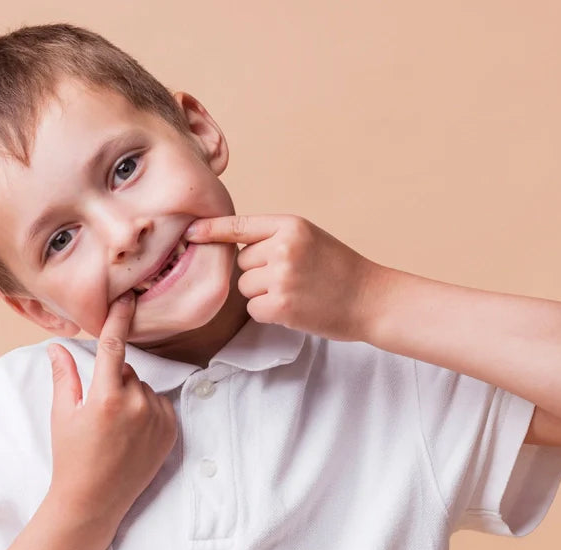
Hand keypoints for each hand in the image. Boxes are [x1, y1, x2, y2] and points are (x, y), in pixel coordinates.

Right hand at [44, 292, 177, 520]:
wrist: (94, 501)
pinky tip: (131, 434)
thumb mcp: (62, 414)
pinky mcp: (171, 431)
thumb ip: (64, 375)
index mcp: (105, 397)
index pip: (114, 346)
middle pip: (126, 370)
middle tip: (98, 410)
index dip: (119, 318)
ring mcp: (157, 419)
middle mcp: (136, 405)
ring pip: (143, 387)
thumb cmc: (71, 456)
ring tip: (114, 427)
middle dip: (113, 380)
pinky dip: (147, 410)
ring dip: (130, 396)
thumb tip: (57, 345)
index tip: (127, 299)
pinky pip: (159, 404)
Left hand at [185, 214, 387, 341]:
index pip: (239, 226)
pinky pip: (253, 308)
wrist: (370, 299)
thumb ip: (273, 237)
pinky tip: (294, 308)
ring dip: (262, 293)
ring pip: (245, 286)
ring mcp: (281, 277)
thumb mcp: (308, 238)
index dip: (211, 229)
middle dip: (257, 272)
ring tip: (296, 292)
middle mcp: (283, 247)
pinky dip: (268, 312)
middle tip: (291, 277)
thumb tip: (230, 244)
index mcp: (290, 225)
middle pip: (240, 261)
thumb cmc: (338, 269)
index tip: (190, 232)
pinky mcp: (280, 305)